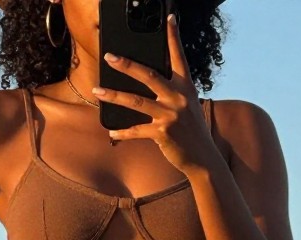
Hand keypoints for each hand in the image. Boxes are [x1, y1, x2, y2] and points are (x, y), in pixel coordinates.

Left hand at [92, 12, 217, 176]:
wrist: (203, 159)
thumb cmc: (192, 132)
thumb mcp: (187, 107)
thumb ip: (172, 93)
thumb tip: (148, 84)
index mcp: (186, 88)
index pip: (179, 57)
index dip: (174, 37)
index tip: (169, 19)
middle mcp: (178, 98)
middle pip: (148, 75)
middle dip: (127, 65)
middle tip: (110, 57)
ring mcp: (170, 115)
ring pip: (136, 102)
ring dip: (114, 96)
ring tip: (97, 91)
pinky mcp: (162, 133)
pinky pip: (137, 131)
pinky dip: (123, 132)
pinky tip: (111, 132)